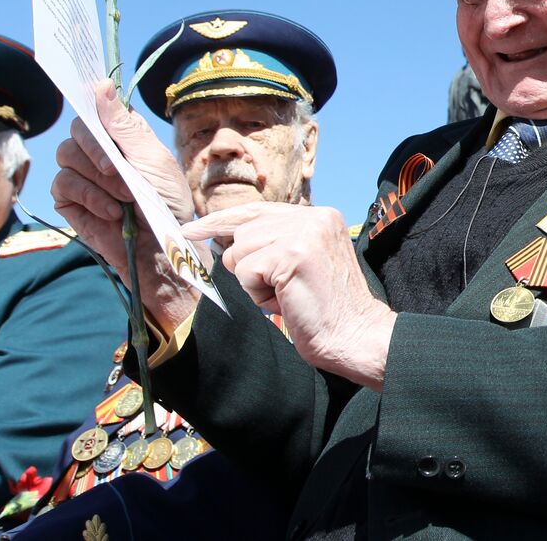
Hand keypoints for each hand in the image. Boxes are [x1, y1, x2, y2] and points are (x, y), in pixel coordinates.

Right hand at [52, 79, 200, 331]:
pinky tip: (113, 212)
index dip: (92, 109)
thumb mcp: (153, 159)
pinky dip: (91, 198)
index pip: (95, 111)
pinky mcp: (71, 202)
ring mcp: (83, 177)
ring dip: (100, 180)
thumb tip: (99, 85)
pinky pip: (64, 187)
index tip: (94, 113)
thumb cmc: (168, 203)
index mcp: (122, 137)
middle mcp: (99, 153)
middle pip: (77, 133)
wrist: (164, 249)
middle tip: (122, 173)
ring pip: (68, 159)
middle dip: (99, 153)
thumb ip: (123, 125)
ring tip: (127, 199)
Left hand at [185, 202, 395, 390]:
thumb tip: (229, 241)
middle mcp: (314, 217)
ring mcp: (305, 232)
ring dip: (254, 282)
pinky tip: (285, 300)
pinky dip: (258, 294)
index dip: (222, 221)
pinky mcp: (293, 253)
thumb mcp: (303, 262)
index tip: (191, 229)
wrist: (355, 335)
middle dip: (249, 266)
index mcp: (320, 217)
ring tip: (287, 294)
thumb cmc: (325, 309)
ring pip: (241, 251)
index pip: (259, 210)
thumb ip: (278, 242)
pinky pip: (245, 271)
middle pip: (244, 231)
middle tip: (281, 289)